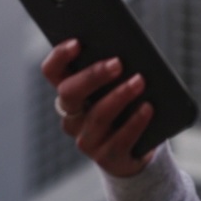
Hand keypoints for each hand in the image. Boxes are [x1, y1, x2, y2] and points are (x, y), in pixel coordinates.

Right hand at [40, 39, 155, 177]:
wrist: (140, 149)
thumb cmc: (129, 106)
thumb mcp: (120, 85)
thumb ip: (116, 69)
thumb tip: (128, 49)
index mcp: (70, 93)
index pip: (52, 71)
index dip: (60, 56)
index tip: (78, 42)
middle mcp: (71, 117)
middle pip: (70, 93)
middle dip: (93, 76)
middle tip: (118, 63)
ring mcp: (86, 139)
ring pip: (97, 116)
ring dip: (119, 96)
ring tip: (139, 82)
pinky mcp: (106, 158)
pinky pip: (118, 140)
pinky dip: (134, 122)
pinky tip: (147, 108)